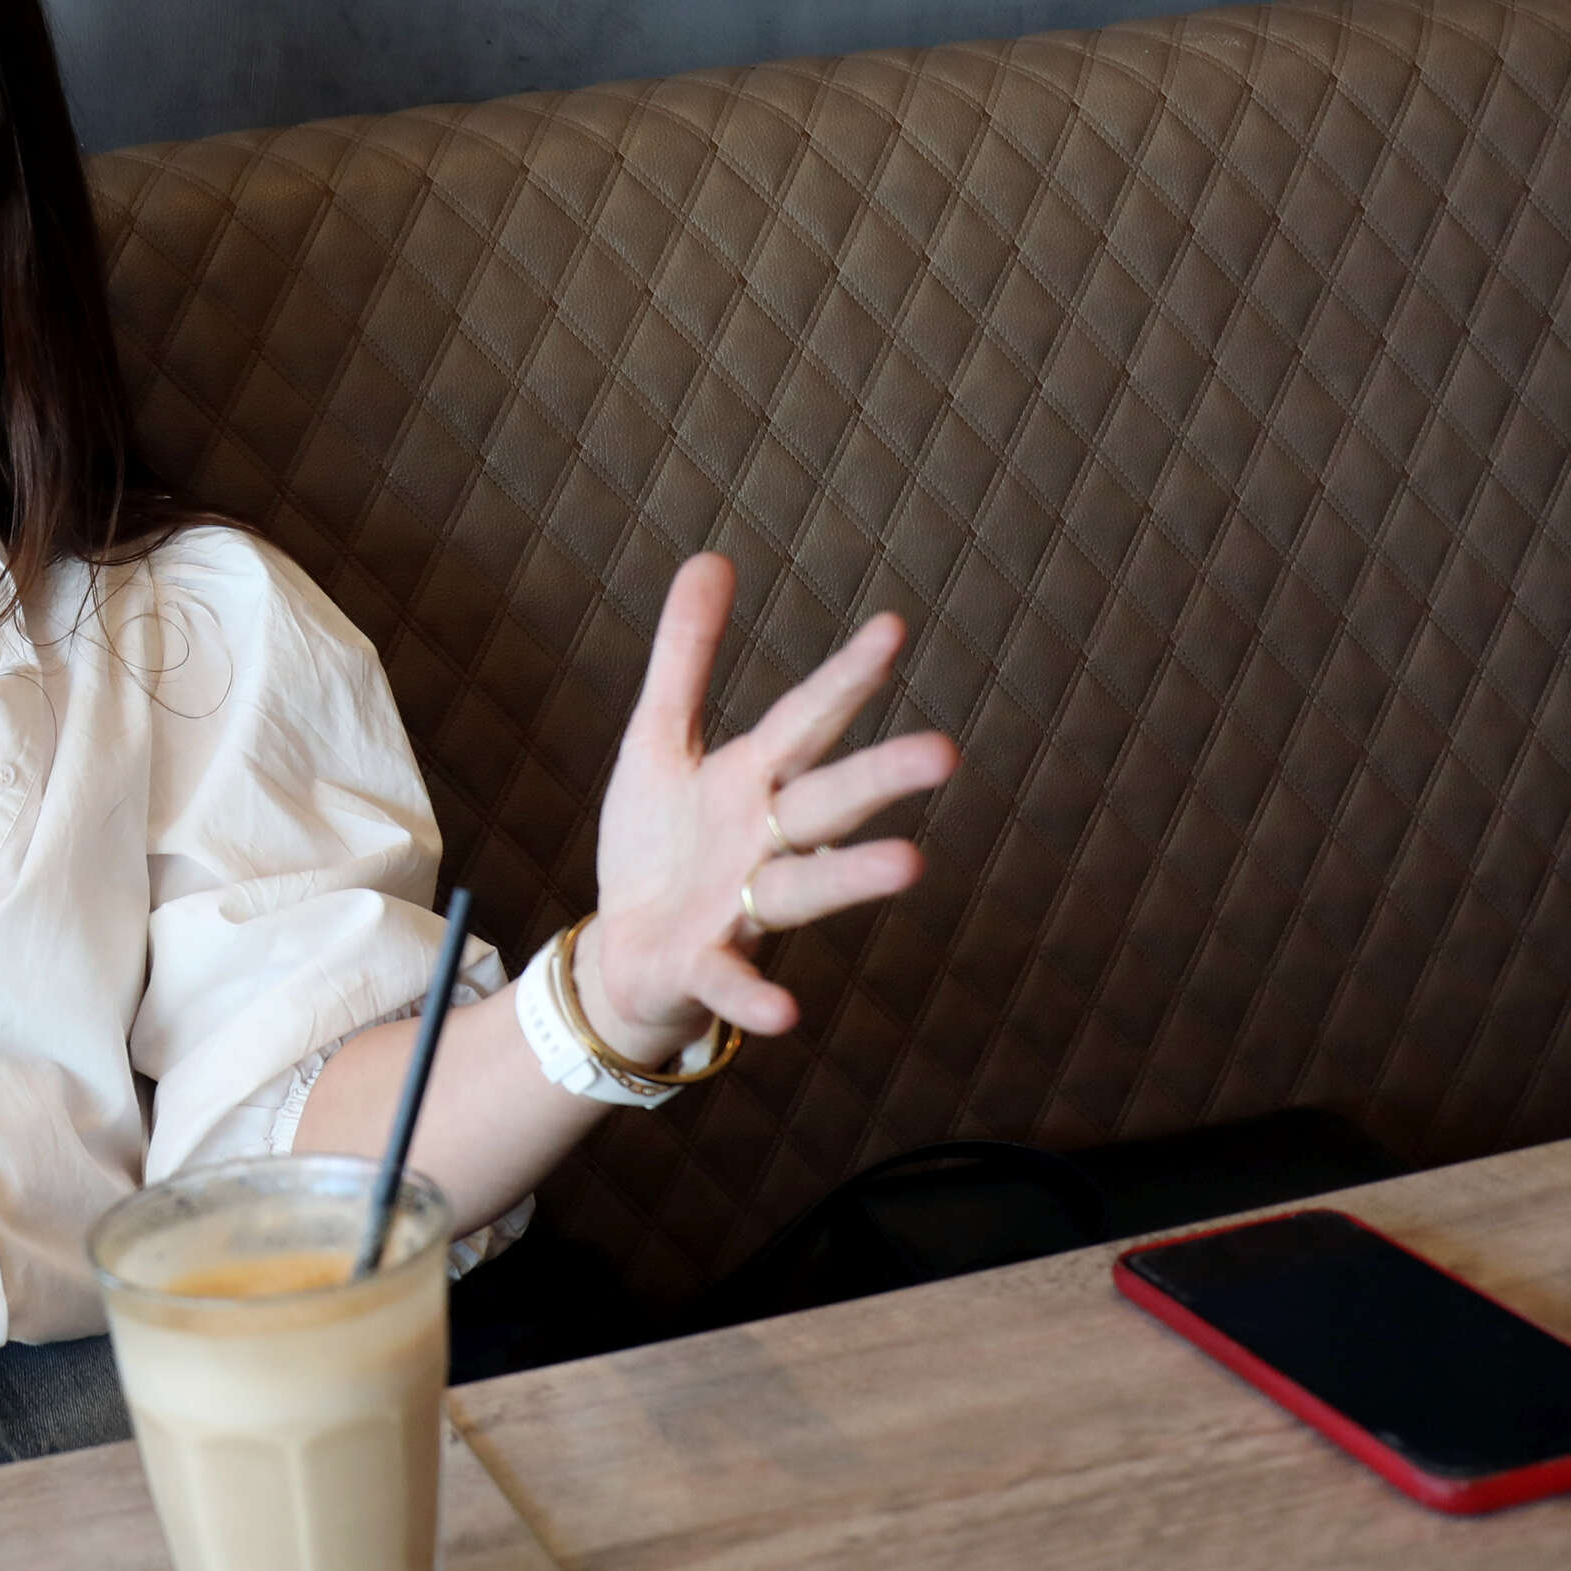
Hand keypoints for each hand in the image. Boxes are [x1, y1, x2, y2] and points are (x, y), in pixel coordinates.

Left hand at [579, 554, 955, 1062]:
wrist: (623, 952)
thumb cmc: (658, 842)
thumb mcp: (657, 740)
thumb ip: (687, 657)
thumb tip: (712, 557)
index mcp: (751, 779)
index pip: (804, 721)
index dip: (843, 678)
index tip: (892, 627)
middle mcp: (763, 841)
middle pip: (827, 802)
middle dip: (880, 777)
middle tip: (946, 753)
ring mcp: (741, 907)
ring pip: (802, 887)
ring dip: (851, 877)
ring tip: (910, 863)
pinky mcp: (705, 965)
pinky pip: (735, 980)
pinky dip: (755, 996)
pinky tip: (785, 1013)